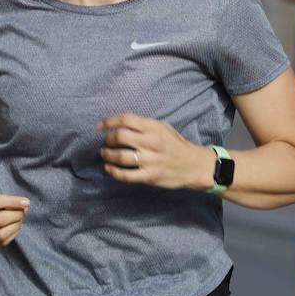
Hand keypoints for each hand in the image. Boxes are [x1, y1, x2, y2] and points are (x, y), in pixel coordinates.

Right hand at [0, 186, 29, 248]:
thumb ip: (3, 200)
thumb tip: (24, 206)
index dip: (13, 202)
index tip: (26, 202)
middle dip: (16, 216)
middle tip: (24, 211)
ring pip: (0, 235)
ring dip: (16, 227)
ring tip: (20, 219)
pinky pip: (1, 242)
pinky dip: (12, 235)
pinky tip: (15, 227)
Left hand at [99, 113, 213, 189]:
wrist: (194, 165)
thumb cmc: (176, 145)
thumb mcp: (163, 128)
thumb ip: (144, 125)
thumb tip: (121, 123)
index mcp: (154, 128)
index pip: (126, 119)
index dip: (109, 121)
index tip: (100, 126)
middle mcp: (151, 142)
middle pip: (120, 136)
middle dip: (108, 139)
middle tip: (107, 142)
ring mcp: (151, 160)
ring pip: (120, 157)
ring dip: (108, 155)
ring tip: (105, 155)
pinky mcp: (150, 176)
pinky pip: (127, 175)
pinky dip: (114, 172)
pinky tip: (109, 169)